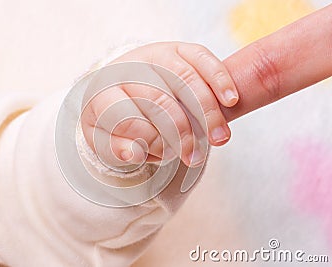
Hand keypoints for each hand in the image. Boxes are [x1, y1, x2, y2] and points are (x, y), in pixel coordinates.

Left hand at [81, 42, 238, 167]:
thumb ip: (116, 150)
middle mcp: (127, 67)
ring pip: (184, 79)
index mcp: (102, 92)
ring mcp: (155, 54)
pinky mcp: (178, 48)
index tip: (168, 157)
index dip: (149, 141)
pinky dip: (218, 79)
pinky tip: (230, 99)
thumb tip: (135, 153)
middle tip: (195, 157)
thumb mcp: (107, 140)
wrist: (126, 89)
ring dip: (206, 111)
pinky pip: (201, 58)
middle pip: (158, 99)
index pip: (125, 117)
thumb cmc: (118, 119)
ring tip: (219, 139)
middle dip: (181, 132)